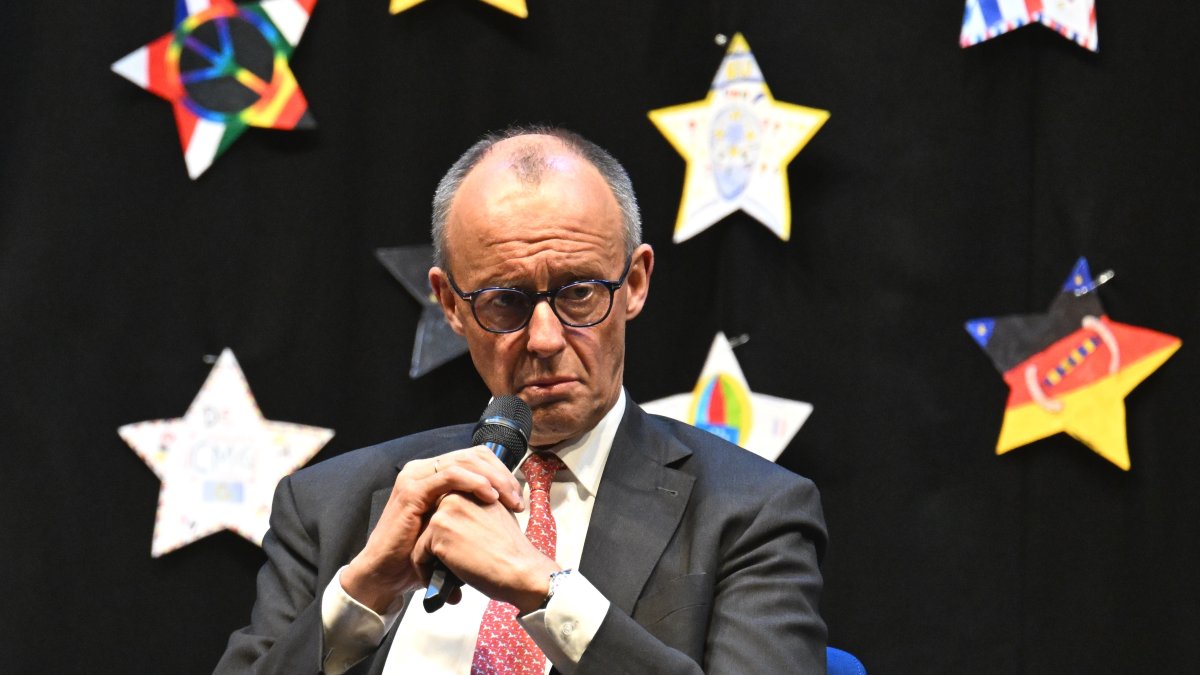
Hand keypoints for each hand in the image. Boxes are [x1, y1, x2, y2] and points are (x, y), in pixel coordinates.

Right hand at [341, 447, 525, 613]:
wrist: (387, 575)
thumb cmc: (420, 554)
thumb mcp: (450, 527)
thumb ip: (470, 512)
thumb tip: (503, 509)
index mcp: (434, 474)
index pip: (475, 458)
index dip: (501, 472)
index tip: (518, 496)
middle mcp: (424, 469)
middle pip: (473, 456)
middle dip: (501, 474)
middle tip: (518, 498)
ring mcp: (416, 477)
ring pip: (464, 462)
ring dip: (493, 477)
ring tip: (510, 498)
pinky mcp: (412, 491)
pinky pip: (449, 476)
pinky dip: (474, 482)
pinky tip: (490, 495)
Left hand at [413, 493, 560, 613]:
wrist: (521, 569)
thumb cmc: (514, 551)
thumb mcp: (496, 517)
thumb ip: (475, 512)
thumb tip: (459, 525)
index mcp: (470, 490)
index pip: (443, 514)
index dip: (448, 539)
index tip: (457, 558)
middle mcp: (455, 494)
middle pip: (429, 525)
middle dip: (436, 548)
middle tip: (450, 570)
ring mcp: (445, 511)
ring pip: (421, 540)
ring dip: (430, 562)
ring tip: (445, 580)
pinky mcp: (437, 530)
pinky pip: (418, 555)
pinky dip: (426, 573)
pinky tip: (444, 585)